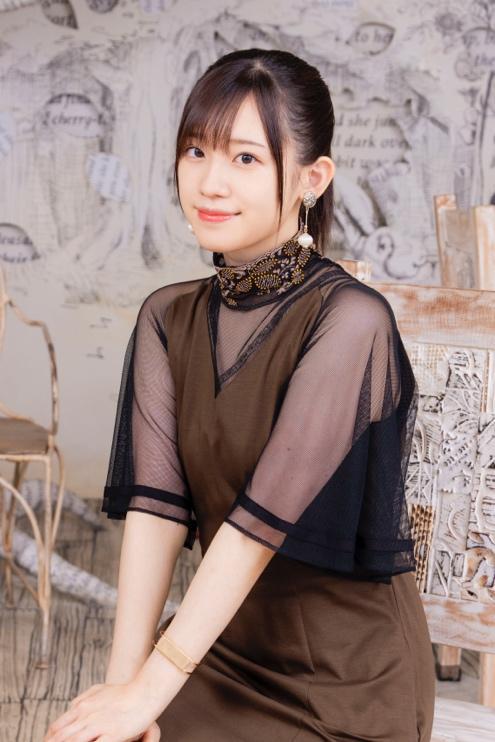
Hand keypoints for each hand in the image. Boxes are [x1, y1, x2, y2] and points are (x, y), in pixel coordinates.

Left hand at [43, 680, 162, 740]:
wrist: (144, 691)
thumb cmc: (124, 691)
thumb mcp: (99, 690)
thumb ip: (84, 699)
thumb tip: (72, 706)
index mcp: (82, 707)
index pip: (57, 727)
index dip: (49, 739)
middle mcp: (86, 716)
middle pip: (61, 737)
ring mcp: (98, 725)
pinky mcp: (112, 734)